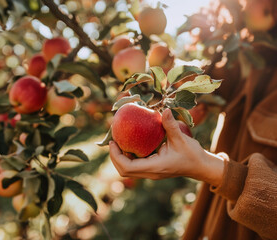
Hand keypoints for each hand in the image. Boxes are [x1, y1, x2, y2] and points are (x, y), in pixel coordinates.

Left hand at [109, 108, 224, 185]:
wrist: (200, 166)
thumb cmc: (192, 154)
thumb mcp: (181, 139)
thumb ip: (171, 125)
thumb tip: (164, 110)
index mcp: (154, 167)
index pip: (127, 167)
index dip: (116, 155)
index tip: (113, 142)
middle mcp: (150, 173)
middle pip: (124, 171)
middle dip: (115, 157)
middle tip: (113, 141)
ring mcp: (151, 173)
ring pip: (129, 170)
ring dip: (121, 158)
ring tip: (119, 142)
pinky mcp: (153, 170)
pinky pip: (136, 167)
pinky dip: (129, 158)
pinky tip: (131, 145)